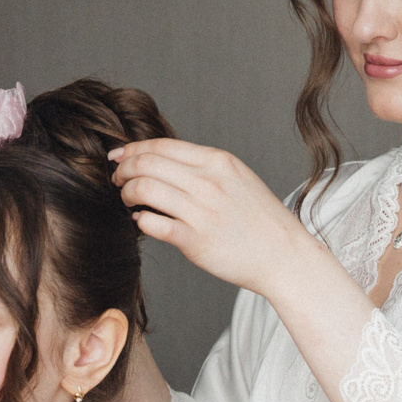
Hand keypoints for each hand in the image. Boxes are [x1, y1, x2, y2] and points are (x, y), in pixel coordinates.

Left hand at [108, 138, 322, 297]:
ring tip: (129, 201)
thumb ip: (203, 168)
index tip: (118, 157)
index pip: (161, 146)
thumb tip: (161, 162)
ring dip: (127, 194)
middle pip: (146, 163)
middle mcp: (208, 182)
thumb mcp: (237, 178)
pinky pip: (152, 223)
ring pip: (143, 189)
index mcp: (218, 162)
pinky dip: (140, 220)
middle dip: (123, 170)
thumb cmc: (260, 219)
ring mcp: (201, 211)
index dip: (132, 149)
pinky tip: (143, 221)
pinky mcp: (195, 240)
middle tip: (118, 180)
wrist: (284, 255)